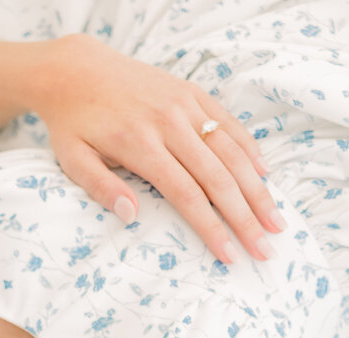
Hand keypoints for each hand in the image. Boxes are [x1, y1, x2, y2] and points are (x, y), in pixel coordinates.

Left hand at [35, 36, 282, 264]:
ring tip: (276, 220)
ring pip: (231, 151)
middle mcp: (169, 122)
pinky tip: (264, 175)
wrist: (77, 69)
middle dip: (245, 217)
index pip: (186, 195)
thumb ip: (101, 188)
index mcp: (141, 145)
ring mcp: (184, 104)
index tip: (229, 256)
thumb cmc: (73, 124)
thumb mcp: (73, 160)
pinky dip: (249, 149)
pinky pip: (228, 122)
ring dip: (257, 188)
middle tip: (266, 248)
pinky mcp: (192, 92)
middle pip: (218, 177)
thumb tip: (131, 217)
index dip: (211, 228)